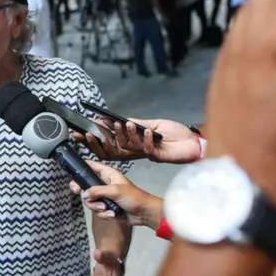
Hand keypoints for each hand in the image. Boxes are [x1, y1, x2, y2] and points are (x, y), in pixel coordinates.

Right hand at [69, 161, 162, 228]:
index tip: (75, 179)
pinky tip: (112, 214)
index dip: (81, 170)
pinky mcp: (107, 207)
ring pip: (90, 201)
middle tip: (86, 198)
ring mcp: (105, 196)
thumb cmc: (135, 197)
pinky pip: (97, 210)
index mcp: (108, 174)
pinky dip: (103, 213)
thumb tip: (84, 194)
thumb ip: (97, 191)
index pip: (91, 166)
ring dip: (97, 207)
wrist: (144, 213)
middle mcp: (104, 184)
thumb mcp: (115, 191)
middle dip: (87, 196)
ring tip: (106, 208)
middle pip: (86, 187)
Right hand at [74, 119, 200, 163]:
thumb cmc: (175, 134)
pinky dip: (146, 138)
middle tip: (90, 131)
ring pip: (126, 147)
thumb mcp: (152, 124)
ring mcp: (144, 154)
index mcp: (131, 143)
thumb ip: (136, 124)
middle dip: (99, 140)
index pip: (108, 143)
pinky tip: (148, 131)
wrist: (193, 142)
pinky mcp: (156, 155)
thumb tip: (118, 119)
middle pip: (111, 149)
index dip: (94, 140)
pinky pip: (146, 147)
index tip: (81, 132)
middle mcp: (135, 151)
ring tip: (125, 123)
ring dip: (124, 134)